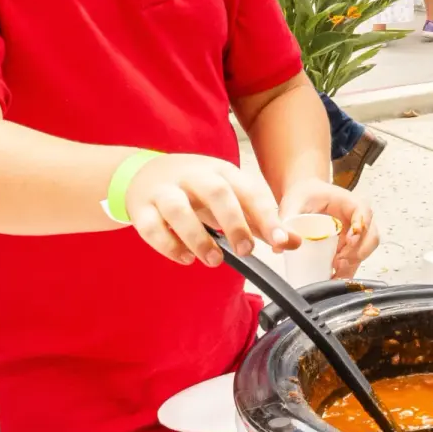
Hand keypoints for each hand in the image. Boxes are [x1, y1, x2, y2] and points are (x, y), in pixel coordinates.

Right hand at [123, 152, 294, 266]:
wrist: (143, 175)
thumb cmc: (195, 190)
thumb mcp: (229, 196)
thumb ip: (258, 220)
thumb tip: (292, 242)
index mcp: (221, 171)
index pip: (248, 190)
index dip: (267, 216)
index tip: (282, 241)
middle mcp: (192, 176)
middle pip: (216, 192)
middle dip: (234, 222)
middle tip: (246, 251)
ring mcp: (163, 190)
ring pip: (178, 209)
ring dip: (198, 238)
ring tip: (214, 260)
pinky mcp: (140, 208)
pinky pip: (150, 227)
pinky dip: (168, 246)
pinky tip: (185, 258)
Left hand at [278, 177, 380, 278]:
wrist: (304, 197)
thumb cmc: (302, 196)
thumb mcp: (292, 204)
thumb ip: (284, 222)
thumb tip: (279, 247)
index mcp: (349, 202)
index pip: (364, 211)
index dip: (361, 226)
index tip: (349, 239)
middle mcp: (357, 218)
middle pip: (371, 235)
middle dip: (358, 252)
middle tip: (338, 261)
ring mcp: (355, 234)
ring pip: (366, 250)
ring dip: (353, 263)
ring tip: (334, 271)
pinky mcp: (349, 246)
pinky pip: (355, 260)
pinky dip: (347, 270)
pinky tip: (332, 277)